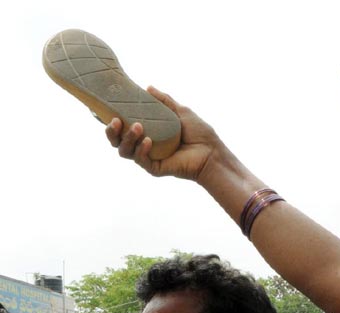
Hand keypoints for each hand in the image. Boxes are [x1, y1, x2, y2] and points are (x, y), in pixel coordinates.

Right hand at [105, 86, 221, 181]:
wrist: (213, 153)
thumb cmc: (200, 134)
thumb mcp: (181, 112)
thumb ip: (164, 101)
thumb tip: (148, 87)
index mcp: (147, 131)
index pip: (122, 126)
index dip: (107, 119)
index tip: (96, 109)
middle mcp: (144, 145)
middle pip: (116, 141)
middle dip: (111, 131)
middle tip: (115, 120)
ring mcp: (148, 157)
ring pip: (125, 151)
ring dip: (128, 138)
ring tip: (138, 127)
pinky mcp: (155, 168)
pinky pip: (141, 160)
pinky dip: (141, 150)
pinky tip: (148, 141)